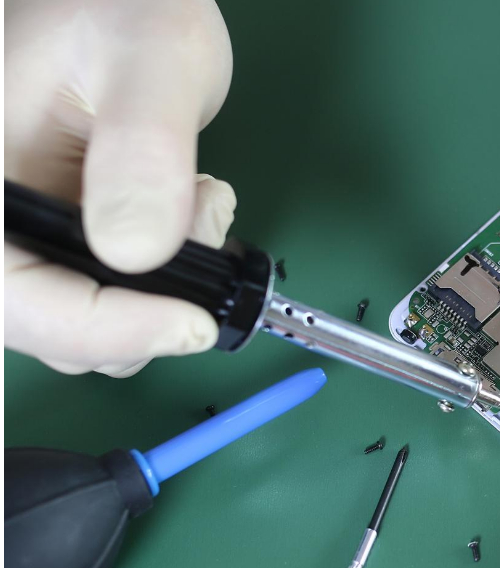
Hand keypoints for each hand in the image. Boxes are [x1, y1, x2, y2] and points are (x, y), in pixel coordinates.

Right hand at [4, 0, 234, 375]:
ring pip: (79, 322)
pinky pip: (102, 298)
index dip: (98, 329)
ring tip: (198, 198)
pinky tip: (186, 212)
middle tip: (205, 226)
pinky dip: (159, 283)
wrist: (126, 8)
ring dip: (160, 292)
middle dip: (141, 310)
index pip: (10, 292)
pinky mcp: (54, 241)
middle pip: (44, 325)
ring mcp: (19, 232)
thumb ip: (142, 151)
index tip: (191, 322)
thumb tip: (137, 250)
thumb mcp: (152, 58)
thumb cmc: (127, 10)